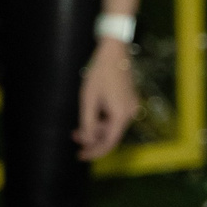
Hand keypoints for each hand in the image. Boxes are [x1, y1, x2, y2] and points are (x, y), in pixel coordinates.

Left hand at [75, 38, 139, 159]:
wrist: (114, 51)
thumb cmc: (99, 73)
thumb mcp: (88, 99)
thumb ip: (87, 123)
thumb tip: (87, 141)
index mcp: (121, 115)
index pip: (108, 143)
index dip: (94, 152)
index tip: (80, 156)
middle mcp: (131, 113)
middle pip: (111, 135)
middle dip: (93, 139)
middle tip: (74, 137)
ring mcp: (132, 106)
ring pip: (113, 126)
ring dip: (97, 129)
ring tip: (79, 126)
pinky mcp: (130, 100)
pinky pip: (116, 117)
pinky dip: (104, 120)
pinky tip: (92, 115)